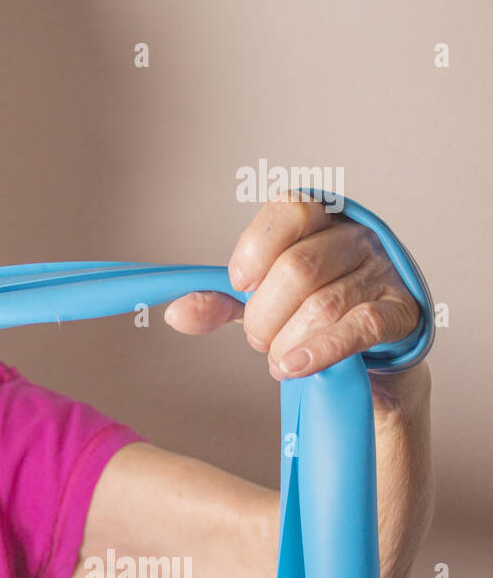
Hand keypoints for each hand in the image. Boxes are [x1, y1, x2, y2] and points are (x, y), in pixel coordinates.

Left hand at [163, 190, 420, 380]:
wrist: (370, 354)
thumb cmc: (308, 313)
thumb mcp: (259, 301)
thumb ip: (220, 302)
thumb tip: (175, 312)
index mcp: (319, 219)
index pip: (288, 210)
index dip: (255, 250)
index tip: (239, 284)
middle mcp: (354, 237)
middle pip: (298, 268)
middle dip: (264, 314)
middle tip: (258, 338)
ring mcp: (382, 272)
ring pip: (323, 303)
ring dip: (286, 341)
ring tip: (278, 359)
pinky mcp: (402, 312)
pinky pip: (359, 326)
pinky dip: (319, 350)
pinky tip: (293, 367)